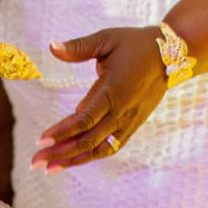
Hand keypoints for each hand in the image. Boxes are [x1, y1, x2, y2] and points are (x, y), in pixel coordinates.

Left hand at [30, 26, 165, 172]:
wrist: (172, 55)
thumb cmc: (135, 44)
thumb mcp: (106, 39)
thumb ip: (78, 47)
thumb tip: (51, 46)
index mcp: (113, 91)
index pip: (83, 119)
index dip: (61, 132)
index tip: (41, 140)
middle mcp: (121, 111)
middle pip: (87, 140)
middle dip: (59, 152)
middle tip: (35, 162)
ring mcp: (129, 121)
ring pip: (99, 148)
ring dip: (73, 160)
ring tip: (50, 168)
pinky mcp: (133, 124)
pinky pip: (111, 146)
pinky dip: (93, 156)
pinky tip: (75, 160)